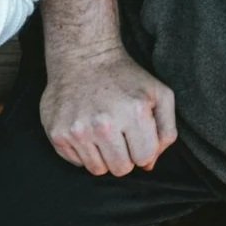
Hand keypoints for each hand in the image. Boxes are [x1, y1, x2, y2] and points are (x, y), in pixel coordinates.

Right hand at [40, 44, 175, 176]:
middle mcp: (105, 124)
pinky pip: (77, 162)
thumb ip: (166, 131)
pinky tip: (85, 129)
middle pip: (120, 169)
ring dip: (102, 156)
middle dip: (123, 157)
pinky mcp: (58, 134)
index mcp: (135, 112)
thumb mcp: (159, 94)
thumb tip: (149, 165)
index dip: (142, 150)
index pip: (144, 158)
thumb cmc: (125, 77)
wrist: (83, 56)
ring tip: (101, 132)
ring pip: (97, 169)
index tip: (135, 136)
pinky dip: (83, 151)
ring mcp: (79, 130)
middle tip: (118, 136)